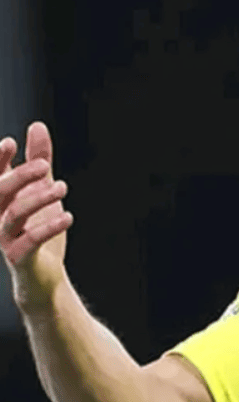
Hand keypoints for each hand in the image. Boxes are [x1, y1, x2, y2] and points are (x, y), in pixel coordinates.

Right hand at [1, 122, 73, 309]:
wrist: (44, 276)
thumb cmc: (38, 229)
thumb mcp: (41, 189)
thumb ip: (39, 159)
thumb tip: (36, 125)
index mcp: (0, 200)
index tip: (10, 142)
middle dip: (19, 176)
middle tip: (45, 166)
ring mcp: (6, 239)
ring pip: (13, 215)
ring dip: (37, 199)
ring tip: (63, 188)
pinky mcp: (20, 257)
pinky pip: (30, 242)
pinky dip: (48, 227)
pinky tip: (68, 216)